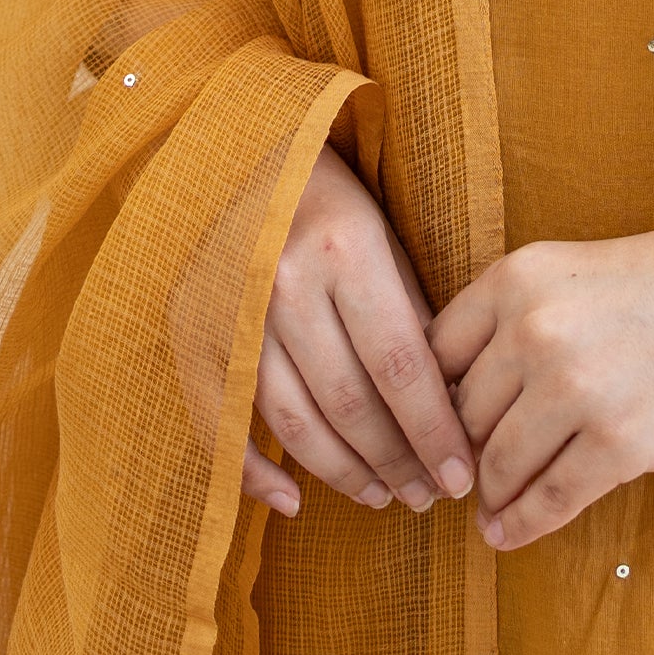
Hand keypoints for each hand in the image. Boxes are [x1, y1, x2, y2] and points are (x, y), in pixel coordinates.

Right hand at [241, 145, 475, 519]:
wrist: (242, 154)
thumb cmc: (334, 201)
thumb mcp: (388, 238)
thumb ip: (412, 317)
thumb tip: (447, 409)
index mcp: (344, 250)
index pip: (401, 366)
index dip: (434, 431)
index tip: (461, 476)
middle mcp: (282, 283)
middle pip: (349, 403)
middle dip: (396, 462)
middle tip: (427, 496)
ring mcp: (231, 312)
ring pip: (293, 421)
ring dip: (342, 473)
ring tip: (381, 495)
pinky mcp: (192, 333)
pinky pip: (221, 421)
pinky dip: (254, 472)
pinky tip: (292, 500)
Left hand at [427, 226, 653, 551]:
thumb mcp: (565, 270)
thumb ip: (507, 319)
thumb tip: (451, 397)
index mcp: (515, 279)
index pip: (434, 354)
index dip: (428, 400)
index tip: (433, 427)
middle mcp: (533, 332)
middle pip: (462, 415)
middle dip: (462, 451)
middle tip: (462, 475)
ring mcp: (574, 390)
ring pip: (498, 464)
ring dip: (489, 495)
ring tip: (487, 508)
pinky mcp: (618, 444)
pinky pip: (548, 499)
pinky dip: (520, 525)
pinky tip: (506, 534)